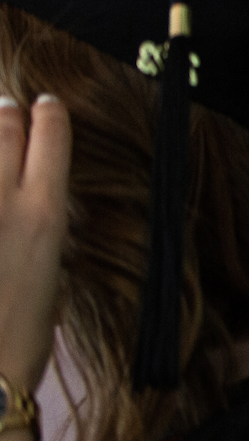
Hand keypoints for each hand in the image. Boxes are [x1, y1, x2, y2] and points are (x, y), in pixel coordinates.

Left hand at [0, 96, 68, 392]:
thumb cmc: (22, 333)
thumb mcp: (50, 270)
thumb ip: (37, 224)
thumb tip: (30, 200)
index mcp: (45, 213)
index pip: (50, 134)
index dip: (50, 114)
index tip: (46, 107)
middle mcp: (3, 200)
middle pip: (3, 127)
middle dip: (7, 115)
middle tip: (6, 110)